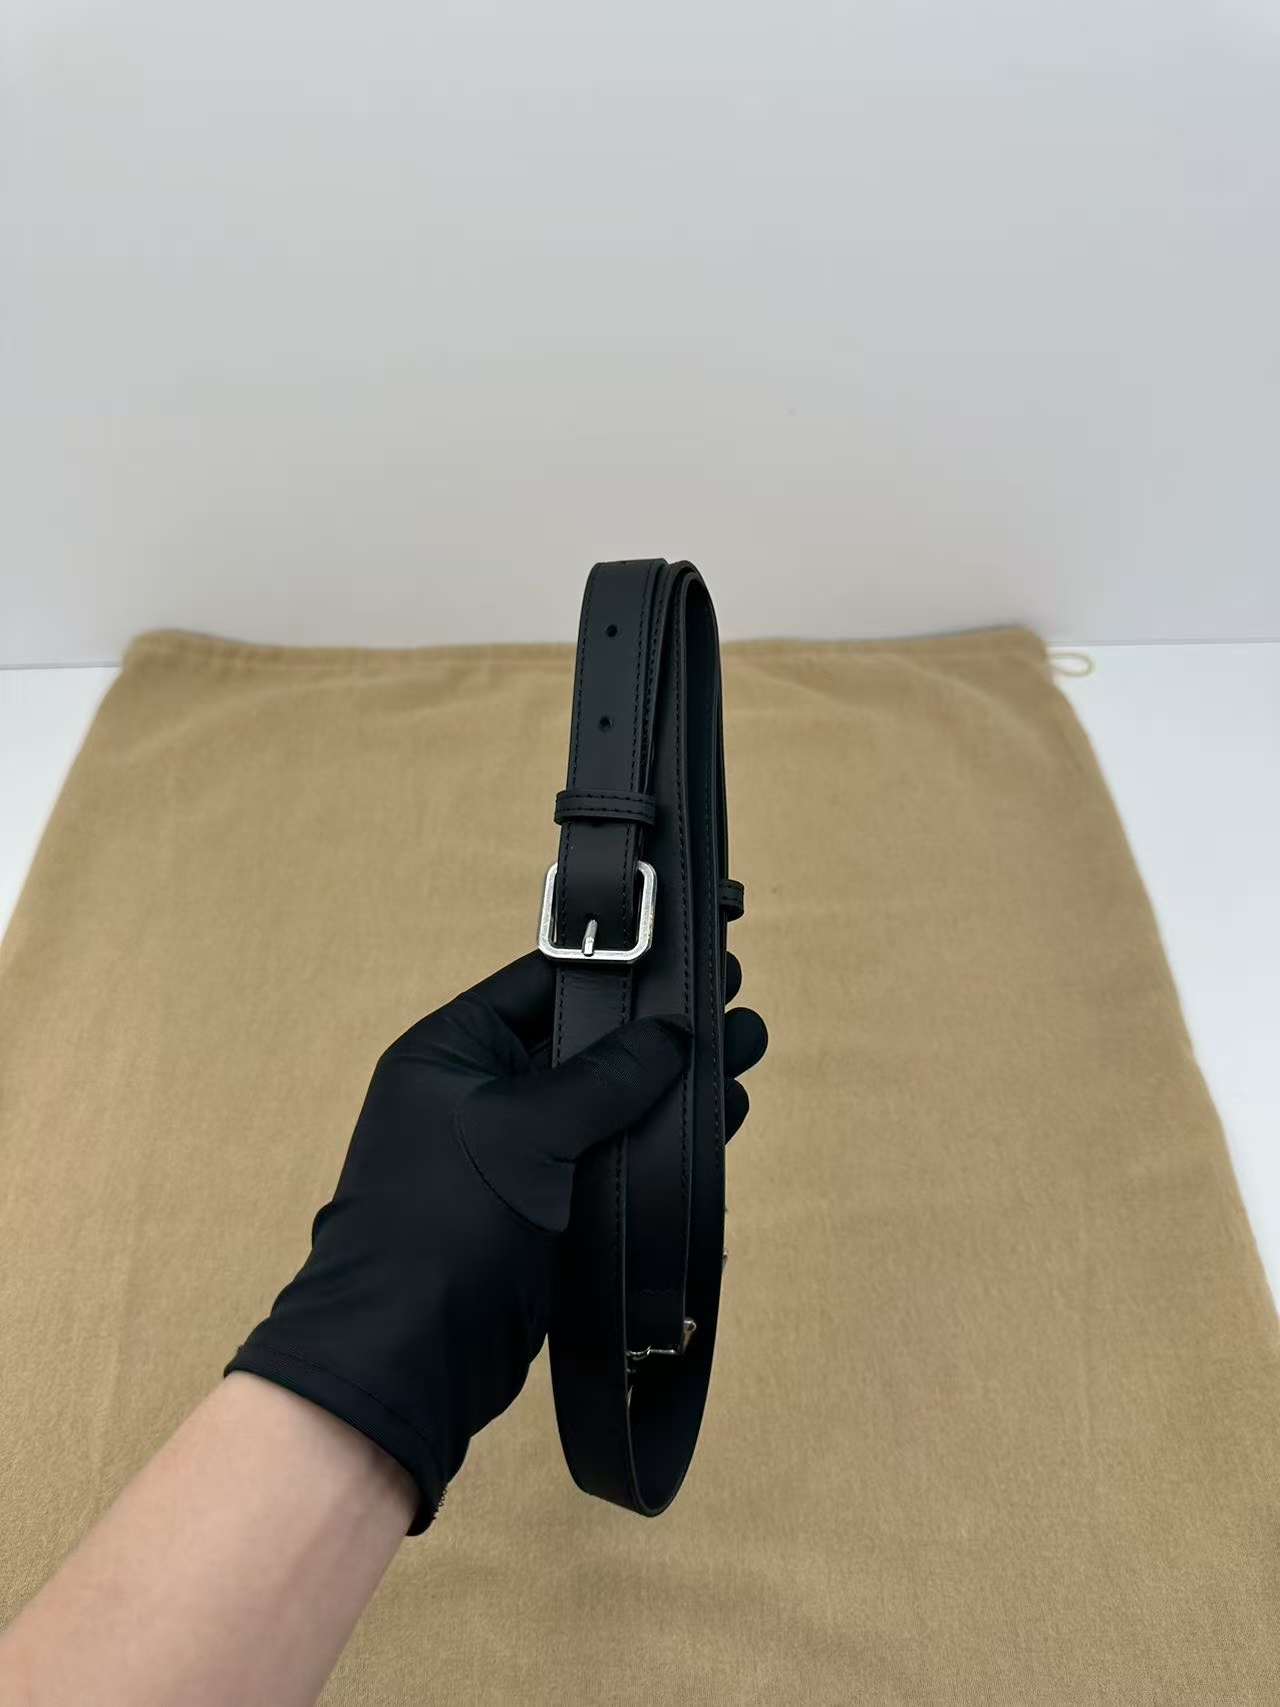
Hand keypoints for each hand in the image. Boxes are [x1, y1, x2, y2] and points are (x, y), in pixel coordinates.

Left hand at [227, 950, 766, 1531]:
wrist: (410, 1358)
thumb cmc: (444, 1224)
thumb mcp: (526, 1131)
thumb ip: (605, 1076)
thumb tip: (675, 1032)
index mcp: (453, 1049)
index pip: (544, 981)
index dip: (619, 965)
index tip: (687, 954)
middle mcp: (482, 1091)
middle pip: (587, 1041)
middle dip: (661, 1027)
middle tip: (734, 1001)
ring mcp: (517, 1155)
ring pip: (610, 1103)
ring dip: (675, 1084)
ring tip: (747, 1054)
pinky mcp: (547, 1210)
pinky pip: (613, 1158)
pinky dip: (664, 1141)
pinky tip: (723, 1121)